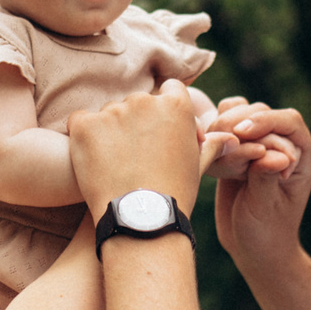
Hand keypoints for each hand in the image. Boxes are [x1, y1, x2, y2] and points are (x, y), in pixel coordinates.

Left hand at [69, 79, 205, 214]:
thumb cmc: (174, 194)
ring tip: (115, 165)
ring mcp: (113, 111)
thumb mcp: (197, 166)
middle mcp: (145, 100)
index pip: (168, 89)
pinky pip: (80, 122)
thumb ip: (210, 144)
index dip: (163, 111)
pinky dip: (84, 138)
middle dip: (135, 123)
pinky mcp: (85, 125)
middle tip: (135, 157)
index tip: (159, 133)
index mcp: (176, 105)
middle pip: (136, 102)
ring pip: (109, 113)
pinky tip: (92, 161)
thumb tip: (230, 139)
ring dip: (109, 132)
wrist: (141, 219)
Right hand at [203, 96, 310, 273]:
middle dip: (238, 122)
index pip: (289, 122)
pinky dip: (212, 131)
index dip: (266, 121)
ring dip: (222, 124)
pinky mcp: (237, 151)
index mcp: (300, 157)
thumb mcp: (265, 209)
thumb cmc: (266, 235)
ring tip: (209, 144)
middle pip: (261, 112)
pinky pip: (223, 127)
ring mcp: (258, 146)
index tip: (242, 131)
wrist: (252, 250)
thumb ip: (266, 178)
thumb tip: (272, 154)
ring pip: (240, 113)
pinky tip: (204, 145)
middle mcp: (281, 146)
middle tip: (219, 141)